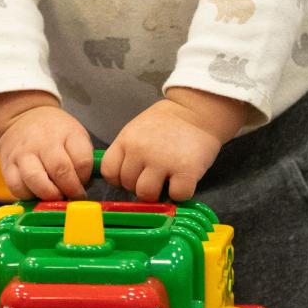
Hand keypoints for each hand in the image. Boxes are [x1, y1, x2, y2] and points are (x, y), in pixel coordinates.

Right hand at [0, 102, 94, 200]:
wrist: (22, 118)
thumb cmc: (54, 133)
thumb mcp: (75, 136)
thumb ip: (82, 160)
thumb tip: (84, 189)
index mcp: (68, 133)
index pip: (82, 161)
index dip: (85, 179)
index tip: (84, 185)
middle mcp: (44, 141)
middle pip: (60, 170)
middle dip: (70, 190)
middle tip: (72, 196)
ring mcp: (24, 153)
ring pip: (36, 180)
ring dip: (49, 195)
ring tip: (54, 197)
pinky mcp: (8, 166)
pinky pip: (17, 188)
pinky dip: (28, 196)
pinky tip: (36, 193)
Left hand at [100, 90, 246, 201]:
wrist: (198, 111)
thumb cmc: (167, 123)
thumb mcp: (137, 130)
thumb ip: (128, 152)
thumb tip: (123, 182)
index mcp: (127, 140)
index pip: (109, 172)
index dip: (119, 180)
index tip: (133, 177)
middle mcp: (140, 150)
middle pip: (128, 185)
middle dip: (140, 185)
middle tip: (155, 176)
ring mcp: (163, 161)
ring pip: (147, 194)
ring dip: (157, 193)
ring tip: (167, 181)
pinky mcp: (186, 170)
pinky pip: (176, 196)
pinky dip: (180, 194)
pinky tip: (183, 181)